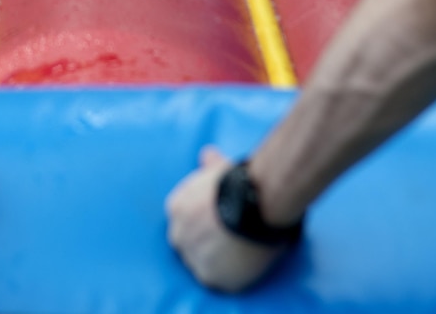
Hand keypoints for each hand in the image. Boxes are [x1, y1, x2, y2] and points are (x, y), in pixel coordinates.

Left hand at [166, 147, 287, 291]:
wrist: (259, 201)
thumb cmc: (243, 181)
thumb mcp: (221, 169)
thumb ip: (209, 166)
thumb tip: (206, 154)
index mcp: (176, 208)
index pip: (183, 221)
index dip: (201, 223)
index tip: (218, 223)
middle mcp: (178, 234)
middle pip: (187, 245)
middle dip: (204, 242)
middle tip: (229, 238)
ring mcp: (192, 257)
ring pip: (203, 265)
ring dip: (217, 260)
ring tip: (240, 250)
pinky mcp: (211, 277)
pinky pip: (219, 281)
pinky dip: (230, 275)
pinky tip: (244, 262)